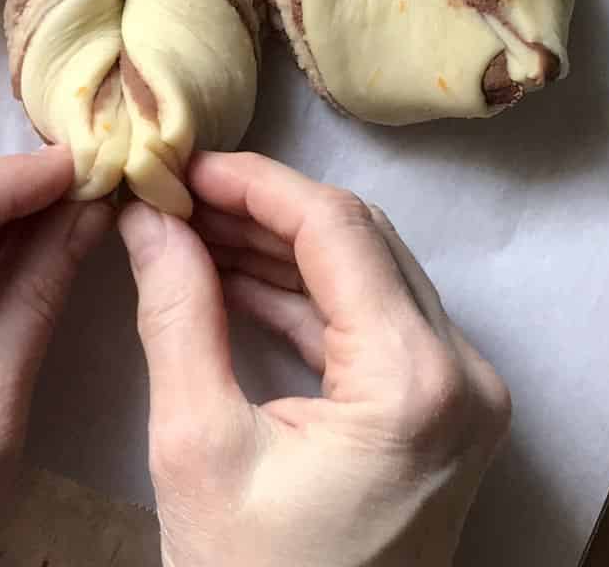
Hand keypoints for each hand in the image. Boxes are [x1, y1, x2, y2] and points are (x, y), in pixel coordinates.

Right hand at [118, 152, 510, 566]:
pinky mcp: (439, 413)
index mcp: (416, 381)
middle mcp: (462, 374)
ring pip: (366, 274)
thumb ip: (177, 312)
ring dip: (279, 247)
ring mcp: (461, 394)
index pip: (335, 228)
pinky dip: (302, 296)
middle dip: (262, 208)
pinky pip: (370, 324)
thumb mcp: (198, 445)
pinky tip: (230, 276)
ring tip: (191, 226)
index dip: (253, 182)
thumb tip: (147, 216)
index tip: (183, 163)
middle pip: (358, 242)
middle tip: (178, 193)